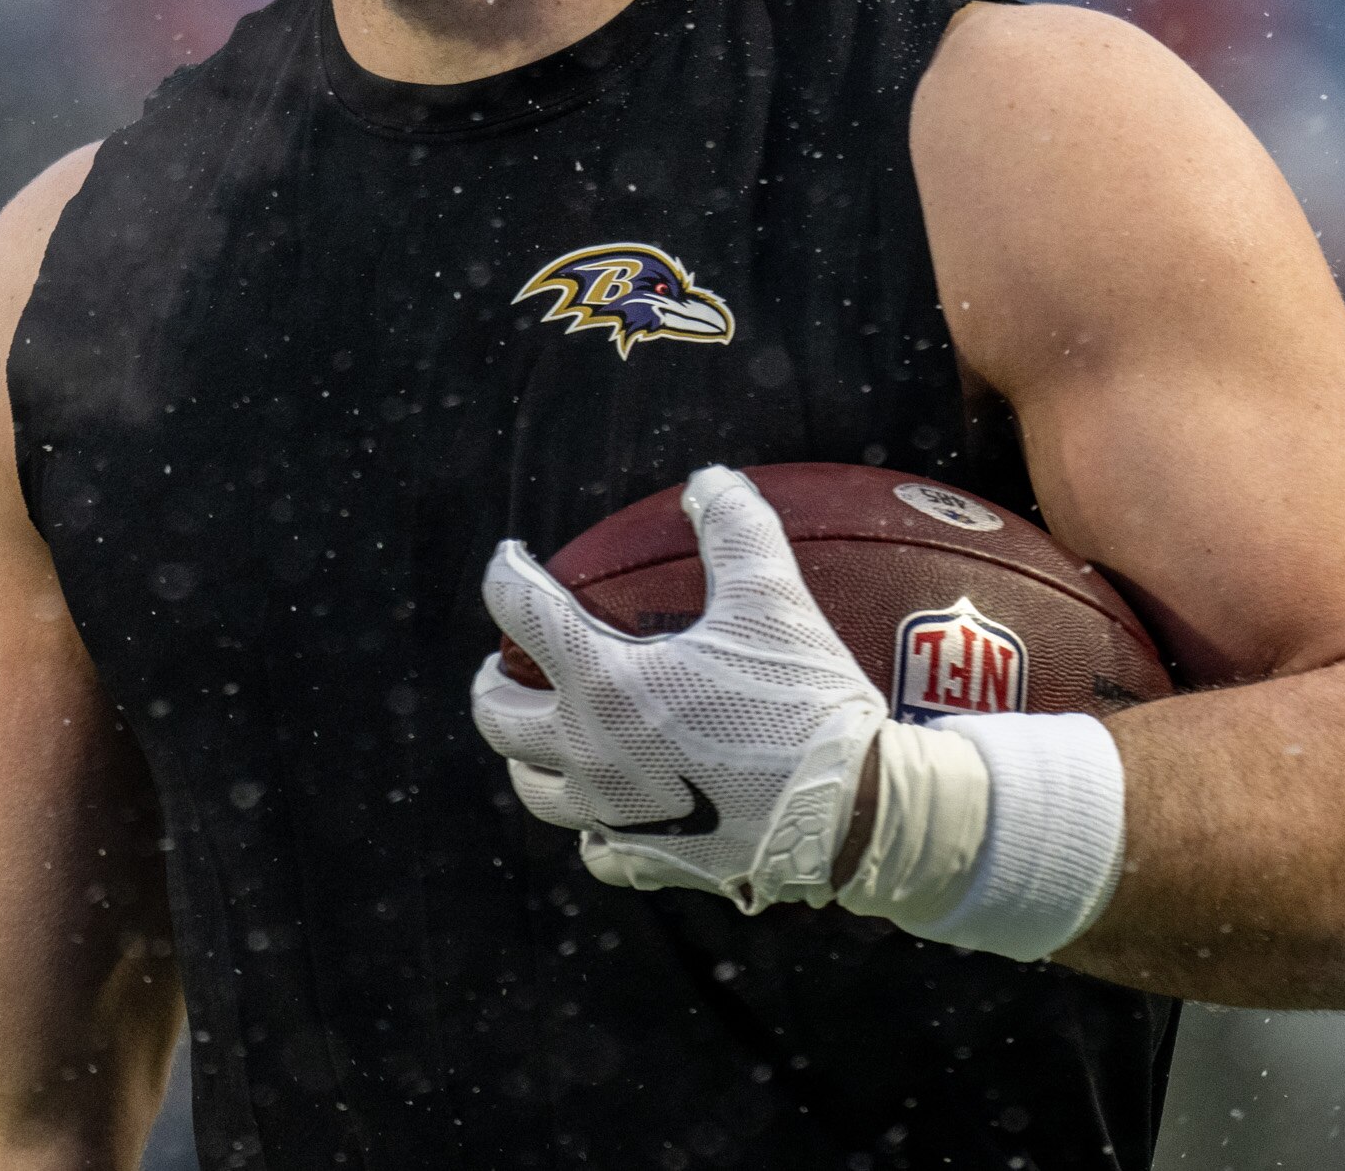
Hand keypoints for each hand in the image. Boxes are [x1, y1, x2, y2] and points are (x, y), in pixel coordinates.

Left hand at [469, 465, 890, 912]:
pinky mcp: (649, 862)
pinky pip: (597, 848)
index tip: (510, 561)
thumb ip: (736, 530)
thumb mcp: (775, 600)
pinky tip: (609, 810)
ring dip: (528, 756)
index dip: (505, 575)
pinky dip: (592, 824)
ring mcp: (614, 816)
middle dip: (492, 684)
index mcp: (605, 684)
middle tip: (504, 666)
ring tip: (546, 734)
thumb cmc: (807, 703)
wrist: (852, 817)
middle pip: (498, 719)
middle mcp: (590, 754)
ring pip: (535, 788)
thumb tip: (709, 481)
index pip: (521, 612)